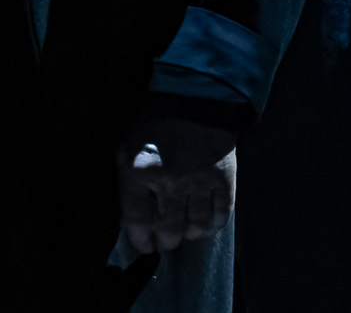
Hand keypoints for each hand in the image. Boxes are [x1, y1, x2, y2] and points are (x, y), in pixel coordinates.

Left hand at [116, 118, 237, 254]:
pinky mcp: (224, 180)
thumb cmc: (153, 129)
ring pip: (195, 226)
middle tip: (165, 241)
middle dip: (165, 241)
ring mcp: (199, 182)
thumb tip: (132, 224)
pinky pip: (220, 216)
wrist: (192, 103)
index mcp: (139, 172)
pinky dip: (212, 225)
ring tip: (184, 232)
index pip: (137, 220)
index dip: (140, 240)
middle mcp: (170, 181)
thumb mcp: (126, 151)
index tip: (144, 246)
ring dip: (188, 235)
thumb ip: (128, 187)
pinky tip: (204, 224)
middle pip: (168, 229)